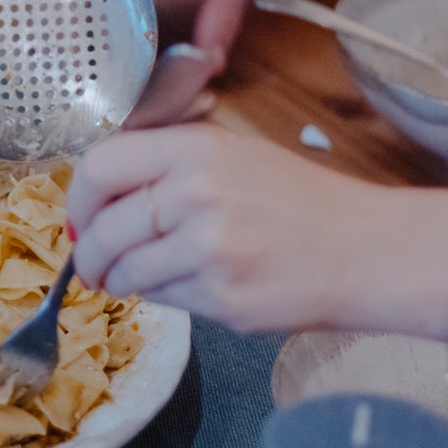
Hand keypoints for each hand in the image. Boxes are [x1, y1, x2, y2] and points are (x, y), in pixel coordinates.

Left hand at [65, 124, 438, 335]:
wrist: (370, 249)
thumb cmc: (300, 202)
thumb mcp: (233, 156)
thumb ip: (166, 168)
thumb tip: (95, 205)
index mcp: (196, 147)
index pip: (100, 166)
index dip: (76, 199)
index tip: (80, 219)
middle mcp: (196, 192)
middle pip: (103, 228)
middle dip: (89, 254)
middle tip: (93, 266)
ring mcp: (208, 247)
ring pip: (127, 271)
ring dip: (121, 281)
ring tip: (137, 279)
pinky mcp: (222, 297)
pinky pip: (163, 300)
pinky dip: (163, 298)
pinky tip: (191, 286)